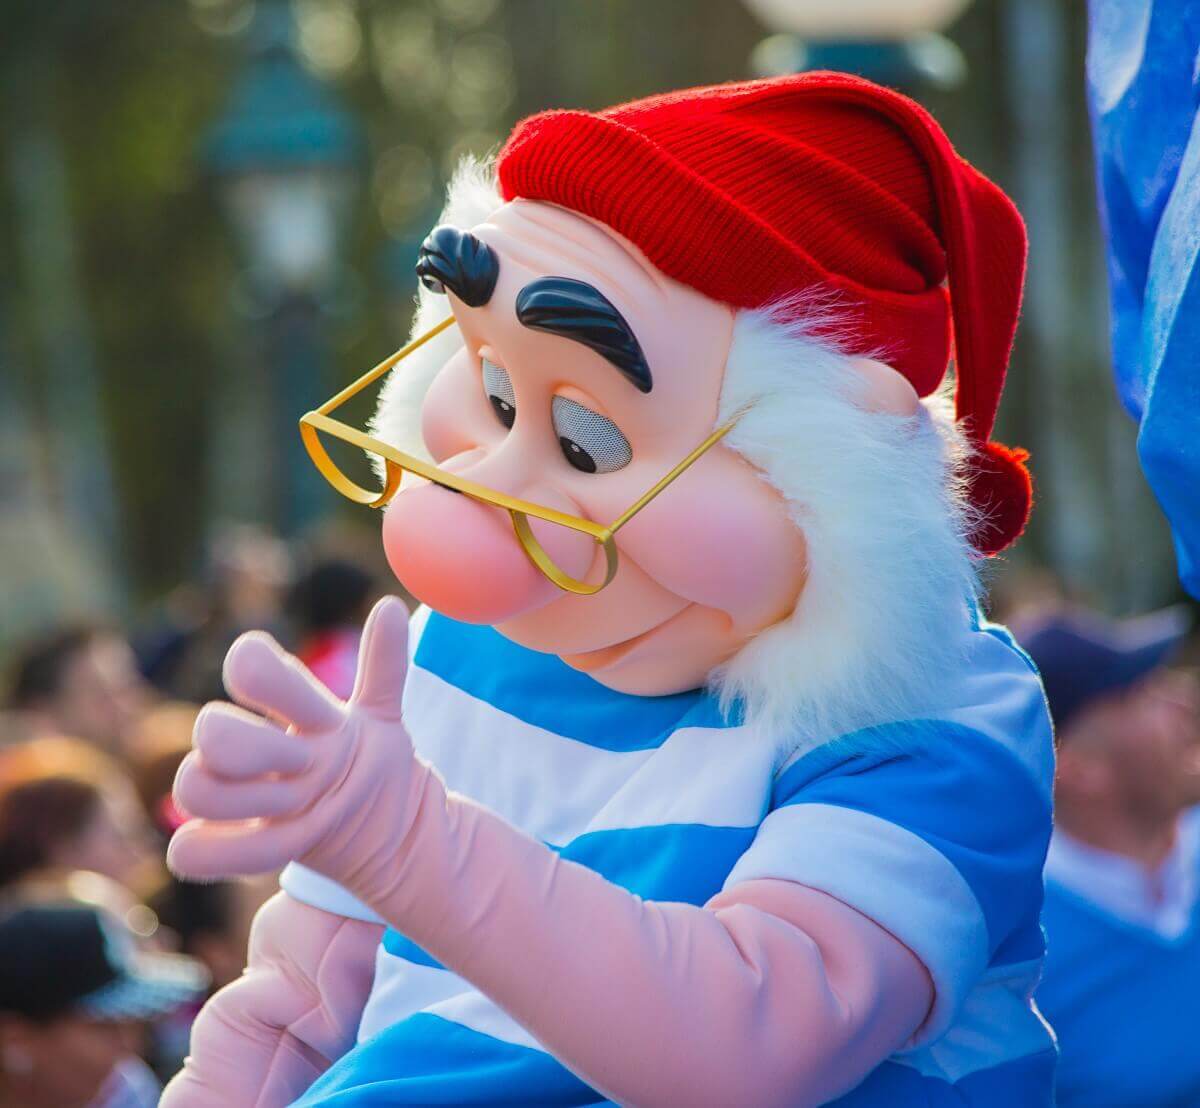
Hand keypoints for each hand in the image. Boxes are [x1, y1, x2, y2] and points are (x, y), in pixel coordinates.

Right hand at [168, 597, 422, 893]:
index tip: (318, 717)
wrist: (386, 829)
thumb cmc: (376, 764)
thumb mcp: (384, 716)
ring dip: (249, 803)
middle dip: (264, 752)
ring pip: (191, 787)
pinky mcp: (228, 846)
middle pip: (210, 729)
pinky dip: (224, 852)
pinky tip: (276, 847)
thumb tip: (390, 607)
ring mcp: (237, 795)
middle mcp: (252, 744)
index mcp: (289, 706)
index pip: (247, 662)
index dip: (266, 681)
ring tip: (299, 810)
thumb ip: (386, 665)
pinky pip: (189, 851)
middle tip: (310, 768)